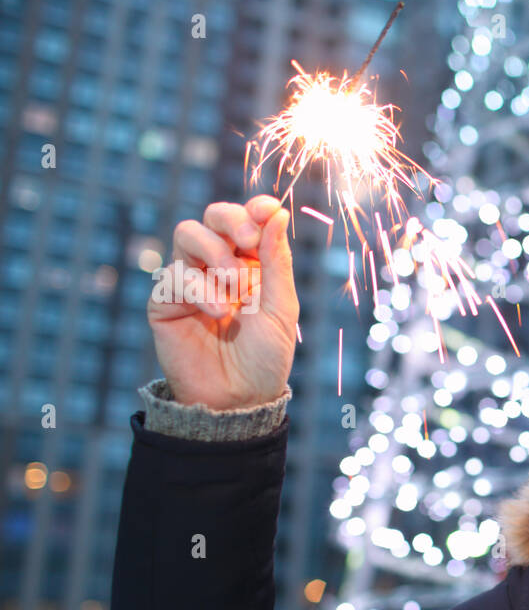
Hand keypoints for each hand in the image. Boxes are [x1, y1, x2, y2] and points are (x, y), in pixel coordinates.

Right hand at [148, 195, 298, 409]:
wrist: (237, 401)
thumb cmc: (265, 358)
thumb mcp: (280, 309)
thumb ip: (276, 261)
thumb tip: (277, 213)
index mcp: (253, 265)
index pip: (248, 220)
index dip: (255, 208)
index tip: (267, 209)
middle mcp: (220, 267)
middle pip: (213, 216)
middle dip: (231, 220)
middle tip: (248, 240)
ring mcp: (190, 281)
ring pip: (187, 233)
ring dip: (214, 252)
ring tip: (234, 286)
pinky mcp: (165, 302)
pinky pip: (173, 274)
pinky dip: (199, 289)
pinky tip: (219, 313)